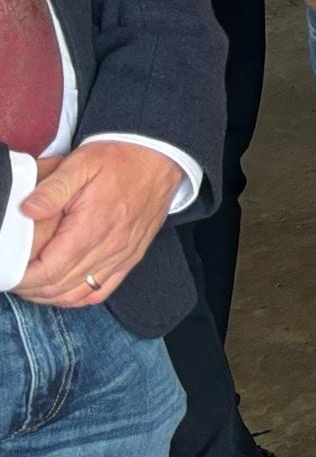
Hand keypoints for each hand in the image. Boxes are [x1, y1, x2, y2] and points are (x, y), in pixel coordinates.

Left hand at [14, 142, 183, 305]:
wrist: (159, 159)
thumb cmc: (119, 160)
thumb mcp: (79, 164)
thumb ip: (52, 188)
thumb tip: (27, 210)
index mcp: (93, 226)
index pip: (49, 270)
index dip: (22, 279)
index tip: (7, 272)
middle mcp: (110, 247)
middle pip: (59, 286)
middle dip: (29, 288)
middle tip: (12, 277)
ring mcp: (122, 256)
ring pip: (78, 294)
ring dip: (49, 295)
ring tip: (30, 284)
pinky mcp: (130, 258)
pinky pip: (100, 291)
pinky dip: (76, 297)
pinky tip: (62, 290)